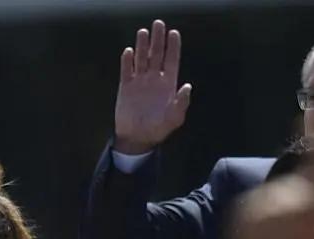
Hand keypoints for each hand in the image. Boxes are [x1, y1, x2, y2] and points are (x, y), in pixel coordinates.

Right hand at [114, 20, 191, 154]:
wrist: (137, 138)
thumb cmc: (159, 129)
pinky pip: (126, 70)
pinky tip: (129, 52)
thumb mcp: (174, 118)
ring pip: (141, 59)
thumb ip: (181, 102)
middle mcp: (154, 79)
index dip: (173, 47)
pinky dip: (127, 61)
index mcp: (168, 84)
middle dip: (158, 39)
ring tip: (143, 32)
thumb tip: (188, 86)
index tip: (174, 33)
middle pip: (156, 54)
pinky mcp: (126, 87)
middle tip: (158, 24)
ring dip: (142, 46)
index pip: (171, 60)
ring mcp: (140, 82)